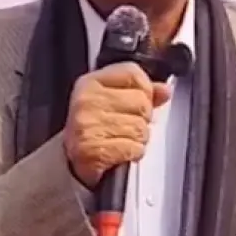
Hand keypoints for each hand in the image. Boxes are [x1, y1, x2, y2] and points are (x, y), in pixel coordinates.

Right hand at [64, 62, 170, 187]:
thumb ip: (141, 92)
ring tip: (121, 139)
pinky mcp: (93, 150)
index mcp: (91, 83)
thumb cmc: (93, 129)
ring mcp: (88, 125)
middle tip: (126, 125)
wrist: (71, 162)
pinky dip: (133, 153)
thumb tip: (164, 90)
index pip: (133, 74)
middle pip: (141, 102)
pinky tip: (121, 152)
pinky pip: (134, 148)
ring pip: (141, 128)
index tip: (139, 101)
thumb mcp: (112, 102)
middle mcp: (87, 101)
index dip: (145, 89)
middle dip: (142, 118)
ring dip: (138, 139)